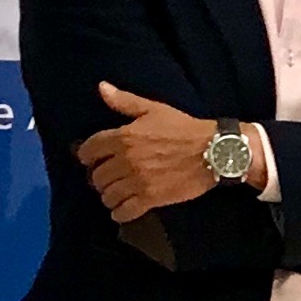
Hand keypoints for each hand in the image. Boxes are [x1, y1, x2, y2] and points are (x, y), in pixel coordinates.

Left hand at [76, 83, 227, 223]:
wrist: (214, 151)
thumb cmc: (184, 128)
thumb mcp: (154, 109)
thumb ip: (124, 101)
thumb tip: (101, 87)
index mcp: (123, 137)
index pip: (89, 150)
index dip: (86, 156)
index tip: (90, 159)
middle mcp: (126, 160)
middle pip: (97, 176)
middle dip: (99, 177)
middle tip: (108, 177)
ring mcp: (138, 181)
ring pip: (108, 195)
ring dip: (109, 195)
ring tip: (116, 193)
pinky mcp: (151, 199)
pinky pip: (124, 212)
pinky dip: (119, 213)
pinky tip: (121, 210)